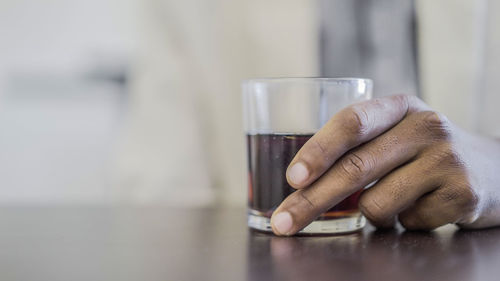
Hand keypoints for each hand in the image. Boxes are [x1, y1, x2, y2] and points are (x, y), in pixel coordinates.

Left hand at [270, 95, 499, 235]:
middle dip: (311, 201)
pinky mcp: (464, 194)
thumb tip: (299, 183)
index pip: (352, 122)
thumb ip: (356, 147)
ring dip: (372, 212)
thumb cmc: (423, 153)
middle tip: (283, 223)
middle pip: (355, 168)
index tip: (293, 178)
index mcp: (399, 106)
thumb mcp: (394, 134)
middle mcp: (425, 125)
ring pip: (376, 204)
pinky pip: (406, 223)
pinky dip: (402, 223)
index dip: (318, 151)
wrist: (492, 168)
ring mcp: (447, 159)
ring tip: (397, 198)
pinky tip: (423, 206)